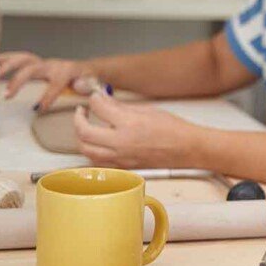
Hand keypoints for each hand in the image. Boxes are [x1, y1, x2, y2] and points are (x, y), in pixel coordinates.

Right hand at [0, 52, 95, 109]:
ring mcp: (43, 63)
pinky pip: (19, 58)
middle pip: (33, 69)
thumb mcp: (92, 84)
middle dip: (19, 80)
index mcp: (66, 72)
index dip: (48, 96)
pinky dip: (5, 58)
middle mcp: (52, 65)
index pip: (55, 84)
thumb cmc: (87, 79)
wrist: (87, 69)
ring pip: (23, 60)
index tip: (40, 108)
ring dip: (7, 66)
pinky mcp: (37, 63)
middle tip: (8, 94)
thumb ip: (87, 86)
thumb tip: (79, 87)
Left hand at [72, 92, 199, 168]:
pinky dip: (92, 151)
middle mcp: (122, 142)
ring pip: (86, 149)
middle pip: (84, 131)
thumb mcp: (148, 110)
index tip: (95, 98)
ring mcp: (121, 157)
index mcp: (130, 123)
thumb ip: (122, 107)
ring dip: (82, 137)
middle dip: (78, 119)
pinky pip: (98, 161)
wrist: (187, 149)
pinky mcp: (124, 167)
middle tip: (82, 112)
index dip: (94, 99)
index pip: (99, 107)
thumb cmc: (174, 130)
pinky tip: (97, 144)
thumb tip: (105, 101)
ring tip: (86, 128)